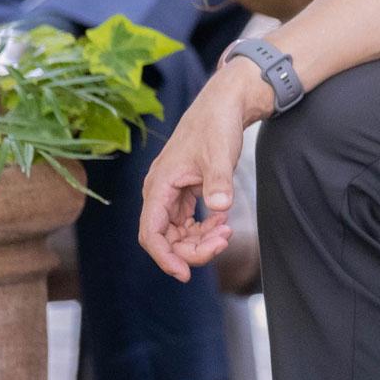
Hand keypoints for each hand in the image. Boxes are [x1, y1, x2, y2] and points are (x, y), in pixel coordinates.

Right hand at [139, 60, 266, 281]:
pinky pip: (188, 222)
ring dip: (200, 240)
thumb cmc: (217, 125)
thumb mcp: (219, 154)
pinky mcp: (184, 193)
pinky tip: (223, 223)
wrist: (224, 105)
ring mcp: (171, 194)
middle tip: (224, 241)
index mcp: (159, 186)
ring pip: (178, 233)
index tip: (184, 274)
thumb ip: (218, 181)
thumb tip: (220, 207)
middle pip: (166, 238)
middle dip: (192, 248)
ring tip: (227, 230)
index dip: (165, 257)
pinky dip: (205, 228)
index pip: (151, 232)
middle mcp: (160, 193)